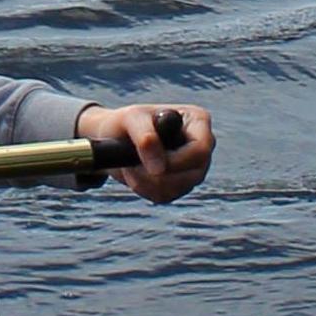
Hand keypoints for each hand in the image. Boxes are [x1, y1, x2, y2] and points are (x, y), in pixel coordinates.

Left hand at [76, 103, 214, 202]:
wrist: (114, 136)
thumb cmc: (126, 121)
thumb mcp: (131, 119)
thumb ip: (145, 136)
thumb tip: (158, 169)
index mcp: (198, 121)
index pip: (201, 149)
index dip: (176, 162)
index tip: (149, 165)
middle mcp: (202, 145)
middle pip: (194, 174)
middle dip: (157, 175)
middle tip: (130, 165)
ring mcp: (193, 167)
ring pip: (178, 188)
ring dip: (147, 183)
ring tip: (129, 166)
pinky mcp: (179, 184)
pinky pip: (166, 196)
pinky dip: (145, 190)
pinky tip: (134, 175)